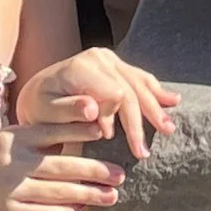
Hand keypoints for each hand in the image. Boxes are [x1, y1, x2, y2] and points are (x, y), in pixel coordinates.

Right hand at [0, 118, 121, 210]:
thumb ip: (30, 143)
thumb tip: (67, 142)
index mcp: (13, 138)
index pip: (54, 130)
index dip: (82, 130)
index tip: (105, 131)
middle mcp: (14, 160)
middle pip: (64, 164)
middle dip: (96, 170)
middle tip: (120, 174)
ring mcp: (11, 187)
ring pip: (58, 191)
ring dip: (88, 194)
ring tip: (111, 196)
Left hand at [17, 50, 178, 159]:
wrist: (37, 93)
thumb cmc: (39, 106)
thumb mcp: (44, 111)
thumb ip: (67, 110)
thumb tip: (93, 109)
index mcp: (81, 68)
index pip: (113, 93)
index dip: (116, 117)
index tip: (109, 138)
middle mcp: (98, 58)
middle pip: (130, 90)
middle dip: (140, 122)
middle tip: (144, 152)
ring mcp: (109, 59)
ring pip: (140, 84)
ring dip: (155, 109)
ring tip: (168, 130)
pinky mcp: (116, 64)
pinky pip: (140, 77)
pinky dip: (156, 91)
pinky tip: (173, 100)